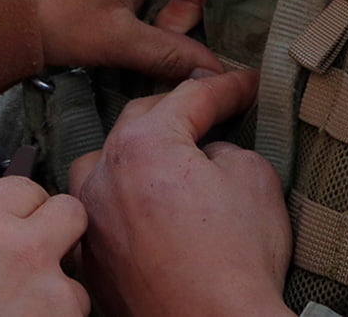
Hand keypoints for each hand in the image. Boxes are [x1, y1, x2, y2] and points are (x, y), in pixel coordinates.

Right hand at [0, 177, 89, 316]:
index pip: (24, 186)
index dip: (26, 206)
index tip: (23, 217)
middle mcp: (22, 251)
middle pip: (69, 212)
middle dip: (61, 231)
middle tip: (43, 253)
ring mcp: (53, 293)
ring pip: (76, 281)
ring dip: (57, 296)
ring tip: (23, 313)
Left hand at [69, 70, 293, 316]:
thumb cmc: (238, 262)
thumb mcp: (255, 179)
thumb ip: (228, 148)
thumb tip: (211, 154)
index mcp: (145, 144)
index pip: (190, 98)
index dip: (226, 86)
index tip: (247, 84)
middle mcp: (105, 174)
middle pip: (140, 121)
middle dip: (180, 111)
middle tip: (214, 109)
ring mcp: (92, 217)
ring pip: (106, 163)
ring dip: (136, 153)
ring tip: (167, 156)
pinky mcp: (92, 257)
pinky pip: (102, 211)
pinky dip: (124, 202)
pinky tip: (147, 208)